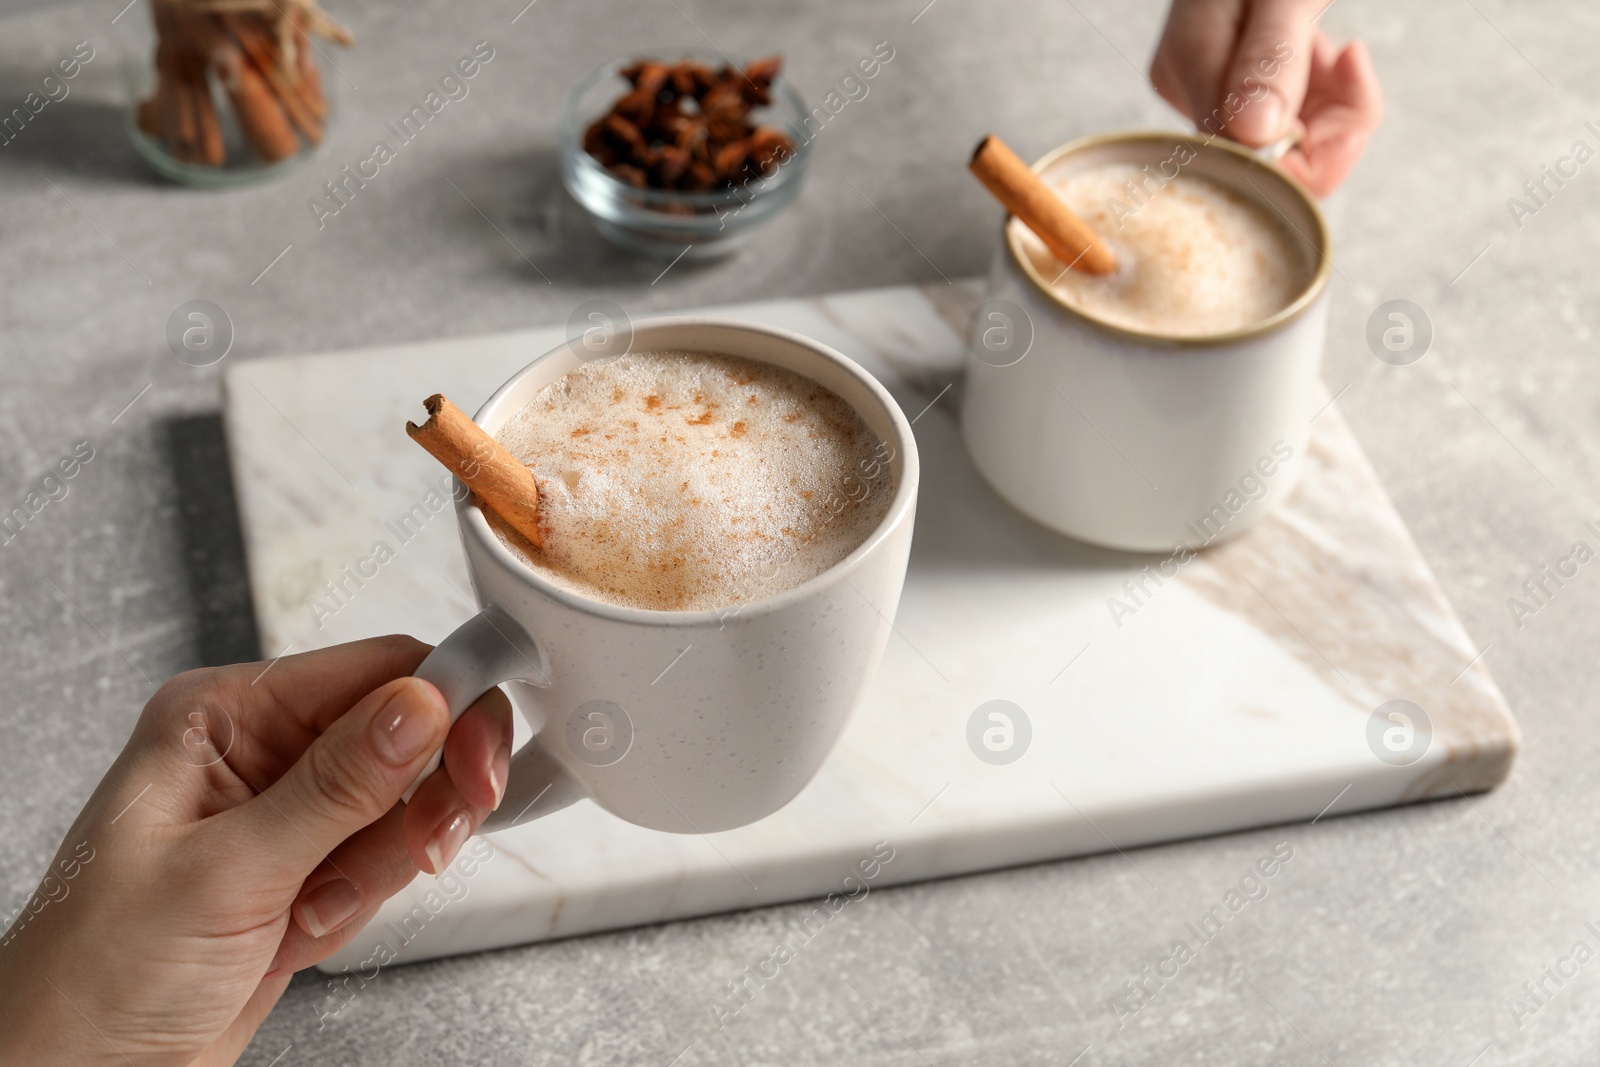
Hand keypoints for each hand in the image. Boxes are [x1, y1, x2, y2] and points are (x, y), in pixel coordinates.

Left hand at [0, 635, 513, 1066]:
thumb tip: (423, 702)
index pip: (374, 671)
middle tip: (431, 842)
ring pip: (406, 804)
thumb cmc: (96, 978)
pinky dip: (363, 903)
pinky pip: (385, 861)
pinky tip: (299, 932)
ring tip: (313, 910)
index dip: (444, 705)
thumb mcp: (227, 873)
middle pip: (408, 733)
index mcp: (223, 716)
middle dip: (424, 796)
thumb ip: (337, 785)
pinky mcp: (307, 868)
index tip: (478, 762)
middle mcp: (260, 751)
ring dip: (380, 866)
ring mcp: (287, 813)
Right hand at [1150, 0, 1382, 195]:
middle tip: (1354, 67)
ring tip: (1344, 55)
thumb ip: (1271, 57)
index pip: (1245, 160)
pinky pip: (1286, 121)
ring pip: (1283, 145)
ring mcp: (1208, 89)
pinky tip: (1330, 56)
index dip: (1310, 149)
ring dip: (1332, 106)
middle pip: (1265, 161)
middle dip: (1329, 126)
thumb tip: (1255, 134)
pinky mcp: (1232, 86)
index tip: (1351, 84)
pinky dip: (1322, 96)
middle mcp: (1188, 89)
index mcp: (1186, 68)